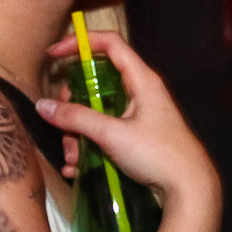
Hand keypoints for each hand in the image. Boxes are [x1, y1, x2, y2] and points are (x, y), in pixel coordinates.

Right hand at [36, 30, 216, 205]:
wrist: (188, 189)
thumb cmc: (157, 154)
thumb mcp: (112, 134)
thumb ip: (76, 118)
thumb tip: (43, 105)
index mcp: (142, 80)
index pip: (110, 44)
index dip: (81, 42)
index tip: (53, 54)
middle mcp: (140, 92)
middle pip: (97, 83)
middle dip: (73, 105)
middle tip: (63, 123)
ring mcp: (138, 116)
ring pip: (96, 113)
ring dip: (78, 135)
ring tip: (73, 158)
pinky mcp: (135, 138)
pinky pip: (104, 134)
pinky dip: (88, 148)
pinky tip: (76, 168)